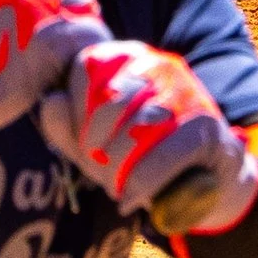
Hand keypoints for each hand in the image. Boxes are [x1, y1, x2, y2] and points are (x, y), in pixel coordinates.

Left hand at [37, 41, 257, 234]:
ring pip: (141, 123)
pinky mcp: (207, 125)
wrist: (207, 182)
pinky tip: (134, 198)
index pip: (85, 68)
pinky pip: (171, 149)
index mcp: (124, 59)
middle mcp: (156, 64)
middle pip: (111, 97)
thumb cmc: (142, 157)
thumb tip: (50, 101)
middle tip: (99, 173)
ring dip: (120, 165)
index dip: (75, 113)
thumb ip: (65, 127)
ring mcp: (185, 91)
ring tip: (117, 189)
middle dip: (96, 144)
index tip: (82, 147)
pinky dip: (146, 180)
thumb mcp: (94, 146)